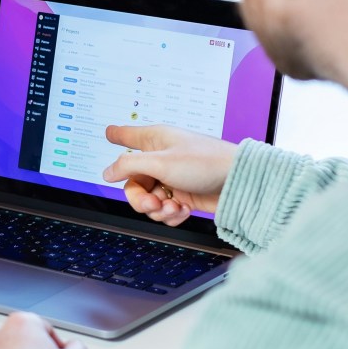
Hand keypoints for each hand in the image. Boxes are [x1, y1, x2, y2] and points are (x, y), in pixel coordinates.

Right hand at [102, 124, 236, 226]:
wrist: (240, 183)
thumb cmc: (206, 163)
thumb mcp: (160, 163)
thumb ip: (128, 166)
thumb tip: (107, 172)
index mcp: (154, 141)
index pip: (128, 135)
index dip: (117, 135)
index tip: (108, 134)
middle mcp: (160, 159)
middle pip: (133, 182)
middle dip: (140, 199)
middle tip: (153, 203)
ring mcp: (171, 178)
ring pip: (148, 200)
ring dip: (159, 209)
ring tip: (174, 207)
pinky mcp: (182, 195)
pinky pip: (164, 209)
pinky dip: (172, 214)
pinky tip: (183, 210)